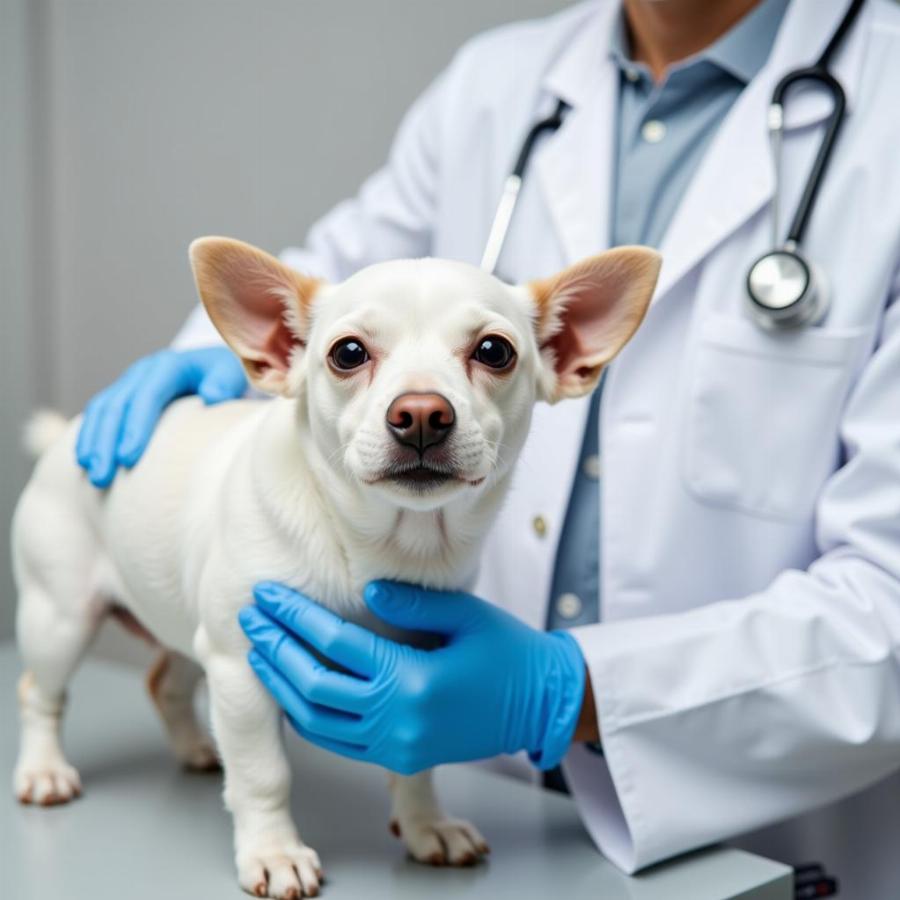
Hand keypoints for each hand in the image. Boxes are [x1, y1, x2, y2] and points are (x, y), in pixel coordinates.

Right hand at [76, 346, 245, 486]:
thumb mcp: (232, 373)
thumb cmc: (226, 376)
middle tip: (102, 477)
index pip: (147, 397)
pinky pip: (98, 414)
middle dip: (106, 443)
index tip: (128, 459)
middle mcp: (143, 372)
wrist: (214, 365)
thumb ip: (224, 382)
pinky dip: (89, 436)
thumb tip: (212, 397)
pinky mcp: (123, 395)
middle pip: (117, 406)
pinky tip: (85, 462)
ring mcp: (129, 383)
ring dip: (92, 442)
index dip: (135, 427)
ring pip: (101, 411)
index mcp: (169, 367)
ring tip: (92, 474)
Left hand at [238, 580, 587, 775]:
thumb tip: (366, 590)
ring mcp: (396, 745)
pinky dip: (307, 716)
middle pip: (314, 685)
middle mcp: (398, 718)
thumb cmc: (506, 651)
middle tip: (252, 618)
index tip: (270, 594)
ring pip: (317, 722)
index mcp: (413, 679)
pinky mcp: (399, 757)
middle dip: (277, 649)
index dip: (297, 617)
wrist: (538, 704)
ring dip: (283, 686)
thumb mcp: (465, 614)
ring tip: (261, 652)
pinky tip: (293, 690)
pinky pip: (338, 741)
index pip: (337, 644)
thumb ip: (412, 603)